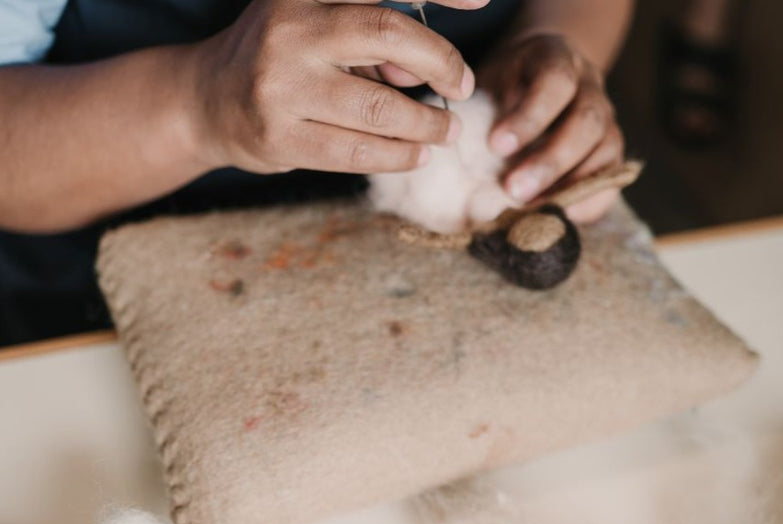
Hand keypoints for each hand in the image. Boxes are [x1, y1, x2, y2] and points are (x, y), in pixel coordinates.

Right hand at [190, 0, 486, 175]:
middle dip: (441, 63)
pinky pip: (356, 152)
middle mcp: (289, 29)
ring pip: (379, 109)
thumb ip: (372, 41)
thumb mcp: (318, 26)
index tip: (481, 1)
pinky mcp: (280, 138)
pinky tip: (417, 155)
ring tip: (446, 132)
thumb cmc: (280, 58)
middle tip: (463, 88)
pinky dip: (398, 156)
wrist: (208, 101)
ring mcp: (281, 86)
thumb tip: (427, 74)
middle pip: (388, 34)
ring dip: (427, 125)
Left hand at [481, 33, 623, 221]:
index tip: (496, 145)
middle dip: (549, 161)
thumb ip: (484, 119)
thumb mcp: (488, 89)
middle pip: (586, 121)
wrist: (533, 79)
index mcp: (557, 59)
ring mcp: (606, 118)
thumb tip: (467, 173)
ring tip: (533, 210)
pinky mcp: (610, 150)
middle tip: (513, 190)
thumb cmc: (501, 92)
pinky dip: (587, 202)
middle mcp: (590, 86)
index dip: (529, 116)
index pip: (556, 81)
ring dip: (569, 186)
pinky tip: (558, 216)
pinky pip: (611, 178)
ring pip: (606, 150)